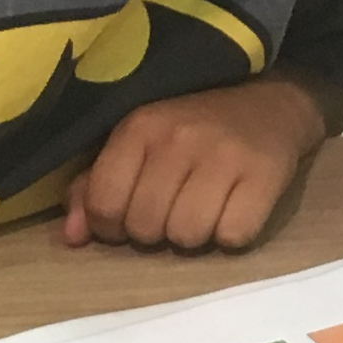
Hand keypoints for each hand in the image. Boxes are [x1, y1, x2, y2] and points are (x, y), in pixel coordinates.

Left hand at [58, 74, 328, 251]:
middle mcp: (178, 138)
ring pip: (187, 237)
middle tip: (174, 209)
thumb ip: (96, 187)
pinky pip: (234, 236)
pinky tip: (234, 209)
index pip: (104, 203)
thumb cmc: (193, 130)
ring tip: (205, 210)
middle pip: (145, 228)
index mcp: (139, 127)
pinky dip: (232, 234)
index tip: (131, 215)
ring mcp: (223, 156)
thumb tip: (72, 238)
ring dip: (194, 235)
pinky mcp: (265, 175)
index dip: (111, 226)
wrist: (270, 103)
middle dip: (156, 231)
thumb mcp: (139, 144)